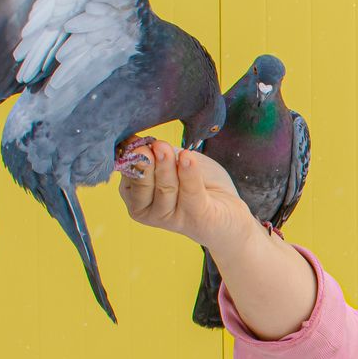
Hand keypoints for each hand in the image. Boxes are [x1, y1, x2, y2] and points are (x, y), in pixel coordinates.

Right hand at [117, 138, 252, 253]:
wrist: (228, 211)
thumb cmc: (198, 183)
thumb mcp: (175, 162)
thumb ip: (158, 153)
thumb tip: (135, 139)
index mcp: (137, 195)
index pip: (128, 175)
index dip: (132, 156)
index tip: (135, 141)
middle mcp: (148, 211)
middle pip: (144, 184)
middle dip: (147, 163)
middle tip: (151, 145)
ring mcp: (171, 218)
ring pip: (165, 189)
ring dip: (166, 166)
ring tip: (165, 148)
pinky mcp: (196, 219)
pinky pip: (190, 194)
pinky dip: (188, 175)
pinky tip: (187, 158)